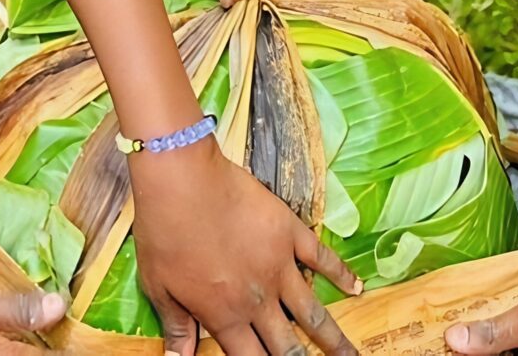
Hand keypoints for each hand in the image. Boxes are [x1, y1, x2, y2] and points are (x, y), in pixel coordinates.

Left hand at [132, 140, 362, 355]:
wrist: (182, 180)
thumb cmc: (163, 233)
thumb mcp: (159, 287)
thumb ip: (176, 327)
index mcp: (225, 315)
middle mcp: (258, 298)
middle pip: (288, 345)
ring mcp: (279, 266)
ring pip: (314, 312)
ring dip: (335, 338)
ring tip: (352, 355)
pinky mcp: (289, 233)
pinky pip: (321, 258)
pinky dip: (341, 274)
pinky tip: (357, 287)